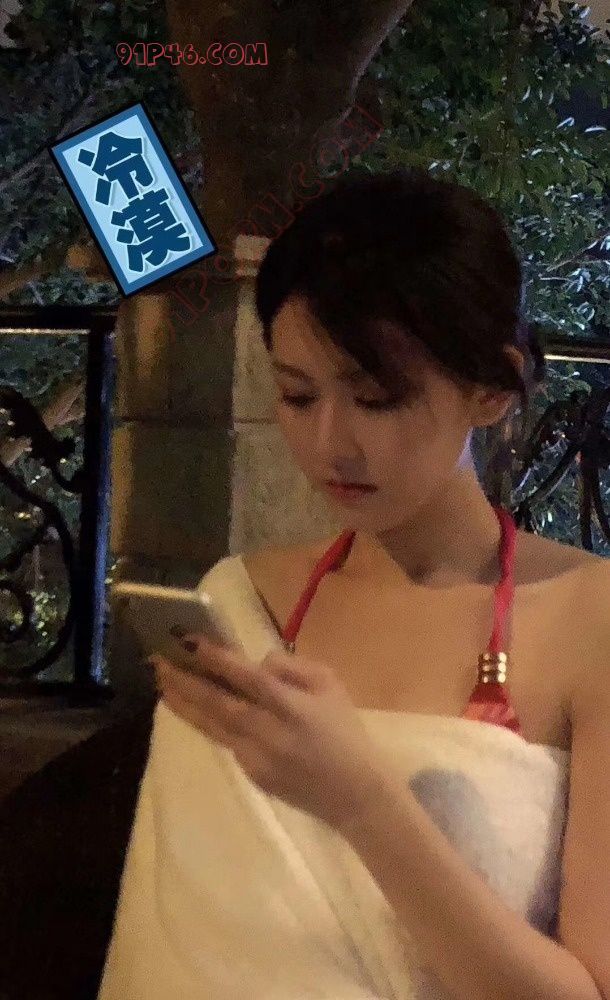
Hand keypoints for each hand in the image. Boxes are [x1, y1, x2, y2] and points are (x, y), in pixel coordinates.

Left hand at [148, 633, 399, 832]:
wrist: (355, 793)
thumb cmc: (346, 731)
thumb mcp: (331, 685)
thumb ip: (293, 668)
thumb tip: (257, 664)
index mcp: (291, 706)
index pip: (246, 677)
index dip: (216, 659)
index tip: (188, 640)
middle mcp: (268, 732)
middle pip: (217, 703)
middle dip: (185, 681)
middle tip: (158, 661)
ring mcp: (256, 758)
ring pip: (212, 726)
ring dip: (184, 704)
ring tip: (161, 684)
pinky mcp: (251, 775)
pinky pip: (227, 742)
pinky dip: (209, 723)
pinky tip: (195, 707)